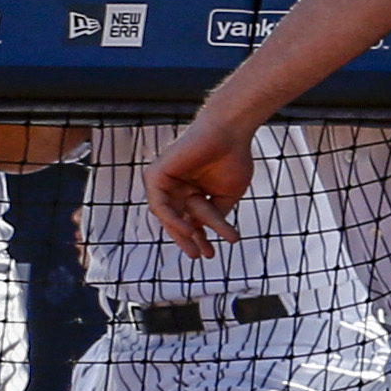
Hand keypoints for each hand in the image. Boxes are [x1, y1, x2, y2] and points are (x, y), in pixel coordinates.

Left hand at [148, 116, 255, 258]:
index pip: (191, 220)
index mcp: (192, 191)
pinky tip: (188, 230)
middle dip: (188, 240)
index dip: (201, 238)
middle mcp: (176, 187)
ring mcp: (165, 180)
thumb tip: (205, 232)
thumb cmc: (233, 158)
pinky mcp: (157, 174)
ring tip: (196, 247)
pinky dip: (171, 218)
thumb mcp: (227, 196)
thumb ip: (215, 215)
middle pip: (177, 220)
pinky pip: (160, 203)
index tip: (211, 254)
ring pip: (167, 215)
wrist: (231, 133)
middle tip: (200, 256)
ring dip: (181, 233)